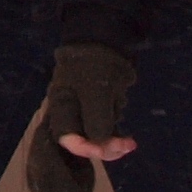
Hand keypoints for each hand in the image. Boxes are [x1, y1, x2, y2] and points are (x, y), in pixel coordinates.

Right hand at [26, 45, 136, 191]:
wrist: (106, 40)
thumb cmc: (95, 64)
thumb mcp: (96, 90)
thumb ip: (97, 119)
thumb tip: (101, 144)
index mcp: (62, 107)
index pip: (67, 137)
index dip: (84, 148)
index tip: (104, 150)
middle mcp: (71, 113)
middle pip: (83, 141)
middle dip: (103, 148)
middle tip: (124, 147)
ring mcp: (86, 112)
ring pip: (98, 137)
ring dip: (113, 143)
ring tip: (130, 143)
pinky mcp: (101, 110)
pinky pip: (107, 130)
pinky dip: (117, 136)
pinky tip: (130, 140)